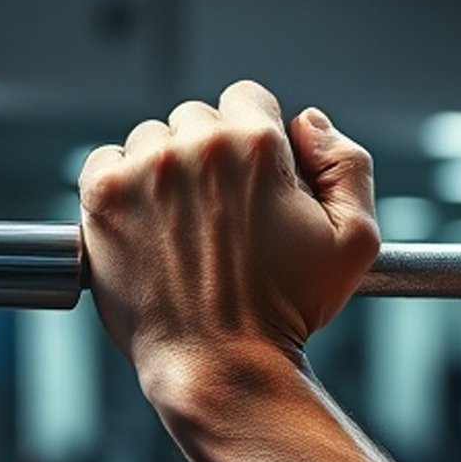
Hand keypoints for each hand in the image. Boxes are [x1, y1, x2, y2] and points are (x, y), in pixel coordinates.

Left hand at [79, 80, 379, 375]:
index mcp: (257, 145)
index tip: (252, 182)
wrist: (220, 363)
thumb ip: (348, 165)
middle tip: (221, 215)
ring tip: (185, 227)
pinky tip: (148, 226)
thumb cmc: (289, 308)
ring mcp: (144, 170)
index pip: (247, 98)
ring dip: (165, 171)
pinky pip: (106, 160)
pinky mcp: (103, 197)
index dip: (256, 141)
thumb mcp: (357, 240)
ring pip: (152, 139)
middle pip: (198, 118)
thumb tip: (308, 123)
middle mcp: (196, 146)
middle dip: (210, 156)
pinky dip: (122, 185)